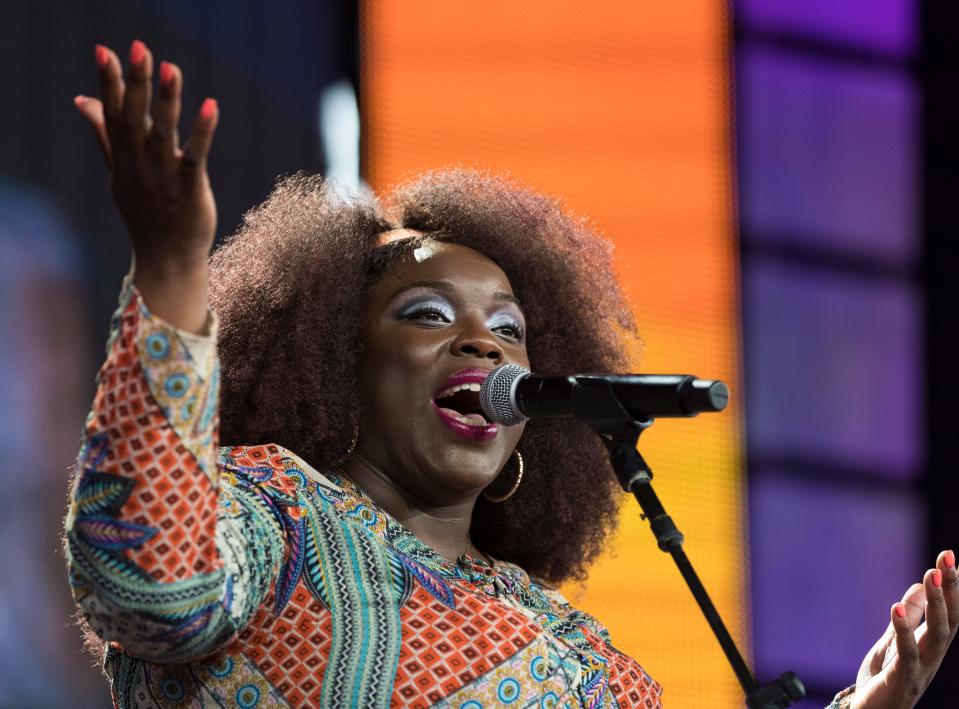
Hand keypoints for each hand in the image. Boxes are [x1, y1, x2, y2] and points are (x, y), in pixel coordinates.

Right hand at [74, 40, 217, 331]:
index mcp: (124, 159)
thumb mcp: (120, 173)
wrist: (167, 259)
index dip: (109, 83)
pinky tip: (211, 106)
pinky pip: (196, 158)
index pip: (113, 114)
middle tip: (138, 47)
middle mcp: (140, 166)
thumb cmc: (146, 214)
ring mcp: (164, 179)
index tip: (104, 50)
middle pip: (135, 119)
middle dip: (136, 83)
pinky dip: (203, 132)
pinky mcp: (190, 191)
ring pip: (163, 134)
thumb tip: (84, 100)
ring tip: (171, 67)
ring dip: (167, 100)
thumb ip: (105, 136)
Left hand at [849, 550, 957, 707]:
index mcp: (930, 647)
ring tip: (930, 573)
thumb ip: (907, 617)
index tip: (951, 557)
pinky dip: (903, 630)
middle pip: (949, 620)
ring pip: (936, 635)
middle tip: (948, 557)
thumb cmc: (883, 680)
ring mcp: (919, 671)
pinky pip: (906, 654)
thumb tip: (918, 586)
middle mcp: (931, 658)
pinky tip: (896, 607)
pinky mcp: (900, 681)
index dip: (952, 587)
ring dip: (936, 603)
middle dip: (950, 589)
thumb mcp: (893, 641)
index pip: (948, 613)